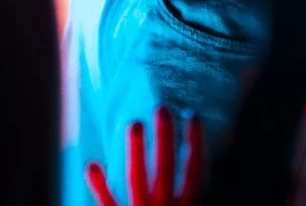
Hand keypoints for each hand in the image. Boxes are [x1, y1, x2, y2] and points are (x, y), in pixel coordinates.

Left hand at [86, 107, 204, 205]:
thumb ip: (192, 188)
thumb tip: (213, 150)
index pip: (193, 170)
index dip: (195, 143)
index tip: (193, 115)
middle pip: (164, 170)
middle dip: (164, 139)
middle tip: (162, 108)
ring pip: (136, 180)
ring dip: (136, 152)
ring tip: (135, 123)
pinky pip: (108, 204)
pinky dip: (100, 185)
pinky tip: (92, 164)